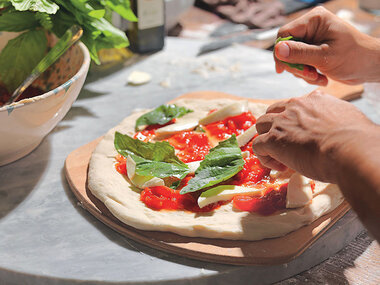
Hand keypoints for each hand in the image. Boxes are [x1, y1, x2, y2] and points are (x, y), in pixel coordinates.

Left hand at [252, 90, 372, 182]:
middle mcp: (295, 106)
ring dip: (267, 139)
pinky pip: (257, 145)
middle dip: (276, 127)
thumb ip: (335, 118)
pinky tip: (279, 166)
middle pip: (273, 112)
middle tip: (288, 145)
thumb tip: (335, 128)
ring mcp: (282, 122)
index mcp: (314, 100)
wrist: (350, 150)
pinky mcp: (274, 139)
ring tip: (280, 156)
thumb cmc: (355, 140)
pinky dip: (264, 157)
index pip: (295, 106)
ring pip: (261, 125)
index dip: (294, 122)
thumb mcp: (346, 118)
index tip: (303, 137)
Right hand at [274, 7, 379, 85]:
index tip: (283, 70)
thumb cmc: (354, 57)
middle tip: (310, 75)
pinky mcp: (313, 50)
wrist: (370, 66)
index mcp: (315, 20)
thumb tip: (278, 50)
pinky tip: (321, 77)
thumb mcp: (325, 57)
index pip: (284, 34)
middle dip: (297, 65)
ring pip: (292, 58)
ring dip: (303, 72)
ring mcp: (312, 39)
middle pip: (287, 48)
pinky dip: (308, 74)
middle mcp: (311, 26)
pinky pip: (300, 63)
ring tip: (319, 78)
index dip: (281, 52)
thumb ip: (300, 53)